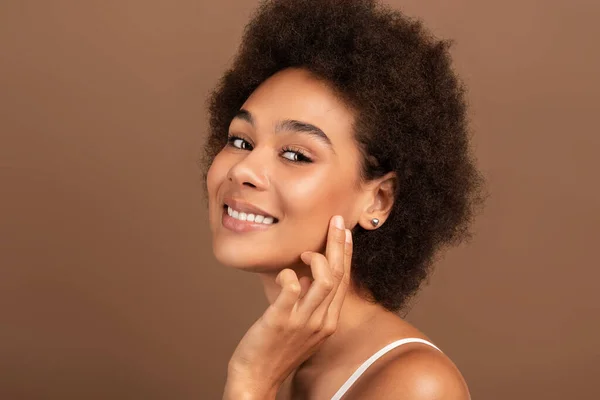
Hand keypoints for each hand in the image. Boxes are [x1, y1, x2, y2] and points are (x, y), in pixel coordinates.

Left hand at [224, 215, 352, 398]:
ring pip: (324, 281)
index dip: (345, 254)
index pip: (343, 280)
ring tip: (305, 252)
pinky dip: (289, 275)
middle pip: (338, 275)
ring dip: (318, 258)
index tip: (345, 233)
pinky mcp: (281, 321)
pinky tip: (282, 274)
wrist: (257, 377)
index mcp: (328, 320)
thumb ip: (308, 302)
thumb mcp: (302, 326)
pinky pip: (292, 290)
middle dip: (338, 244)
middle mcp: (322, 321)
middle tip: (337, 222)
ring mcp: (303, 322)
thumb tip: (306, 277)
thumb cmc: (277, 348)